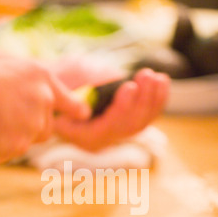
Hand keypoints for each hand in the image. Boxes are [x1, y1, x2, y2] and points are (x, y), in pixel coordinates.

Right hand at [0, 59, 89, 163]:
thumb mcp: (11, 74)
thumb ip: (31, 93)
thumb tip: (39, 116)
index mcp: (42, 79)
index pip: (68, 100)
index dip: (75, 109)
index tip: (84, 114)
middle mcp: (43, 103)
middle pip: (45, 127)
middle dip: (30, 127)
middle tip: (4, 118)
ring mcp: (33, 127)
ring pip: (27, 140)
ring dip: (13, 136)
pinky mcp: (18, 147)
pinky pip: (9, 151)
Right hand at [53, 57, 169, 150]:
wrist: (55, 91)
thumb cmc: (55, 84)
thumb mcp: (60, 81)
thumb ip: (80, 82)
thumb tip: (109, 78)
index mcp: (81, 135)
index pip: (107, 128)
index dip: (122, 108)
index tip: (129, 85)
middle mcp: (100, 141)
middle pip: (128, 126)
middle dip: (142, 100)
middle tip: (147, 75)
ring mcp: (114, 135)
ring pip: (140, 123)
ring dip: (152, 99)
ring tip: (157, 76)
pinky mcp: (124, 125)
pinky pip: (145, 118)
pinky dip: (156, 101)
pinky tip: (162, 82)